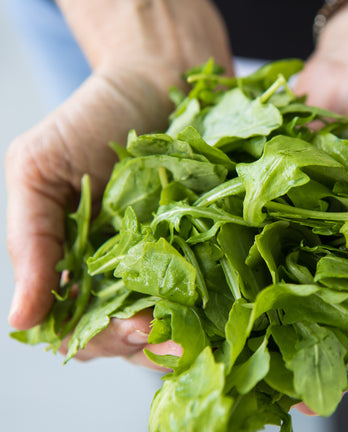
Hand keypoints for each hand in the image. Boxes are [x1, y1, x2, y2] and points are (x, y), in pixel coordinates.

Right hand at [6, 0, 232, 368]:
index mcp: (81, 266)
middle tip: (167, 333)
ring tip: (204, 331)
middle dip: (149, 344)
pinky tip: (234, 302)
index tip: (128, 327)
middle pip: (133, 336)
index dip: (100, 339)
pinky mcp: (212, 242)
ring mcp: (173, 259)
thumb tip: (21, 319)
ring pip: (177, 319)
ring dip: (188, 333)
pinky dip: (224, 298)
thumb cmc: (90, 119)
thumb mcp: (38, 171)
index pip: (81, 329)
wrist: (157, 77)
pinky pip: (219, 282)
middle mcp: (128, 272)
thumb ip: (30, 243)